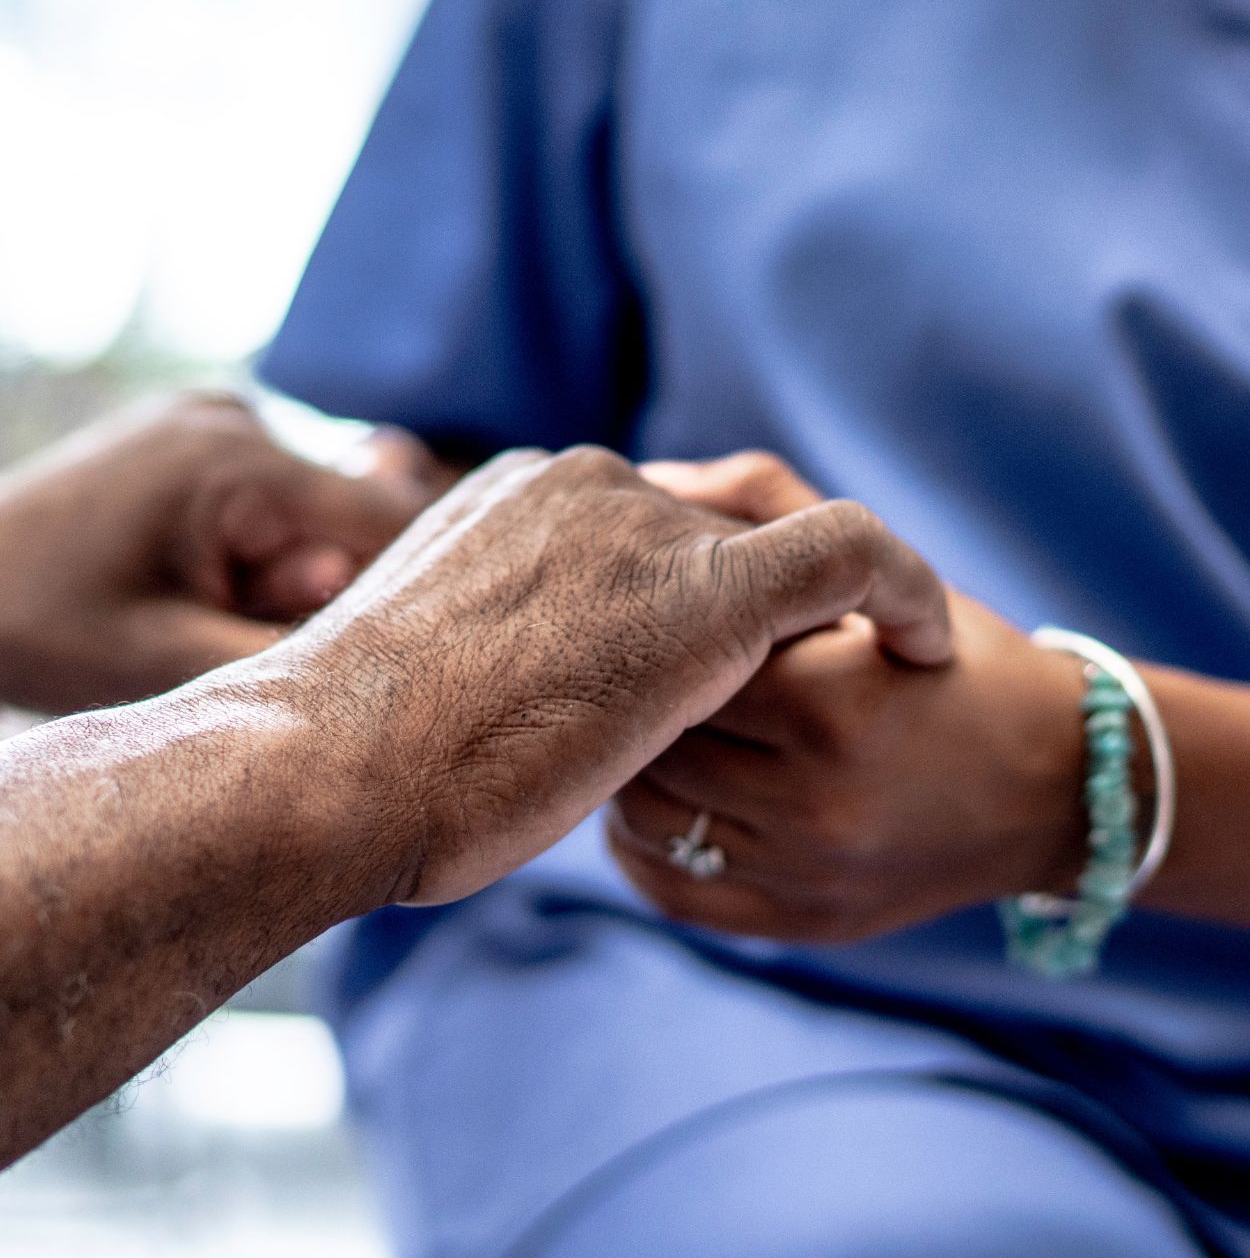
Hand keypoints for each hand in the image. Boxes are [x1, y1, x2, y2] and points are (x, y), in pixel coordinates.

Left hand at [0, 394, 450, 729]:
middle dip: (329, 591)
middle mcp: (235, 418)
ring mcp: (217, 417)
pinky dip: (266, 554)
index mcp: (236, 463)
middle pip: (357, 521)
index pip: (393, 520)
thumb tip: (412, 633)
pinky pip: (281, 501)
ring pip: (321, 515)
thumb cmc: (50, 635)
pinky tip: (205, 585)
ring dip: (293, 577)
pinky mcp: (204, 435)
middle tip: (247, 631)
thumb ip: (300, 641)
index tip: (433, 654)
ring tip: (212, 610)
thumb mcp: (178, 665)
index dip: (421, 590)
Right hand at [266, 444, 952, 907]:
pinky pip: (851, 554)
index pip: (639, 529)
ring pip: (777, 547)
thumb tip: (482, 707)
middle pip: (713, 528)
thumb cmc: (350, 762)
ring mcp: (643, 532)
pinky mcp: (704, 594)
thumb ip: (482, 656)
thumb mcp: (419, 681)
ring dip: (825, 616)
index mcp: (518, 498)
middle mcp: (586, 487)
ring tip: (875, 676)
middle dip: (757, 602)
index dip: (684, 594)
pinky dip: (902, 590)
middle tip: (813, 678)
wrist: (329, 770)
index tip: (710, 669)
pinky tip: (928, 649)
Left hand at [607, 452, 1085, 942]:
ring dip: (630, 772)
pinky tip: (662, 804)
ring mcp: (805, 872)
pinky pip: (669, 888)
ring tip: (643, 735)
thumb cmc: (959, 664)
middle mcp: (817, 798)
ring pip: (646, 819)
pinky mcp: (799, 922)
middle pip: (653, 742)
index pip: (681, 656)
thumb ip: (770, 509)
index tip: (651, 612)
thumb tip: (651, 478)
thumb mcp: (885, 574)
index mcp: (834, 700)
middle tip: (626, 672)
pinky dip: (641, 846)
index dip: (656, 628)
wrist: (1056, 786)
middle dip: (633, 700)